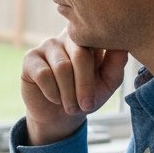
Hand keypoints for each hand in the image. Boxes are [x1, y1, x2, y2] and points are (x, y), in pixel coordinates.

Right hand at [21, 30, 128, 144]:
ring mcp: (48, 45)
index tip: (103, 85)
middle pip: (80, 55)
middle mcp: (68, 37)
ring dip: (68, 93)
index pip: (98, 41)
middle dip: (85, 85)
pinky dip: (52, 92)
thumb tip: (123, 46)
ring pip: (62, 67)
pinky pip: (44, 74)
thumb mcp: (107, 83)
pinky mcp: (30, 58)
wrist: (60, 115)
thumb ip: (116, 64)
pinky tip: (54, 98)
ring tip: (71, 107)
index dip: (103, 64)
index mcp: (89, 39)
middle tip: (87, 106)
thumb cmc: (86, 95)